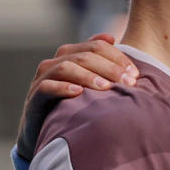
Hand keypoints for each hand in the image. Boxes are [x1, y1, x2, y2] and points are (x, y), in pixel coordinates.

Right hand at [16, 34, 138, 159]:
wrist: (45, 133)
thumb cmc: (75, 105)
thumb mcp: (91, 83)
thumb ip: (102, 61)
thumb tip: (111, 37)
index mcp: (71, 54)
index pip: (96, 45)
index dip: (117, 57)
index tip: (135, 74)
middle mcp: (55, 63)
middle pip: (84, 55)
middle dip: (109, 68)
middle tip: (128, 82)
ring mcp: (42, 80)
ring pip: (65, 67)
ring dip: (88, 76)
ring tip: (107, 88)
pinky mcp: (34, 99)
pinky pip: (46, 87)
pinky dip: (63, 87)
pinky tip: (79, 93)